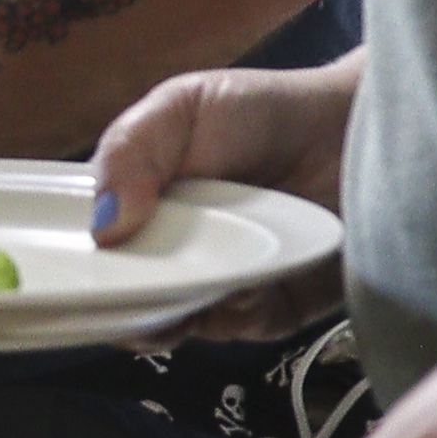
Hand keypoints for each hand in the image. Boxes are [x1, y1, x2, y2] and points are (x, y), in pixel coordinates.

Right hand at [89, 66, 359, 343]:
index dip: (81, 270)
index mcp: (138, 211)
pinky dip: (234, 314)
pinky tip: (246, 285)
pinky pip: (237, 330)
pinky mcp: (268, 312)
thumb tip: (102, 228)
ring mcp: (218, 288)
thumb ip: (131, 151)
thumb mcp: (183, 107)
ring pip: (176, 324)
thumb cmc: (265, 112)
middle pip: (126, 301)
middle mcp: (172, 257)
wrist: (357, 128)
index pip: (92, 255)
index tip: (79, 275)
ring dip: (180, 310)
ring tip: (204, 276)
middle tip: (137, 285)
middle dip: (124, 303)